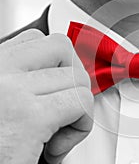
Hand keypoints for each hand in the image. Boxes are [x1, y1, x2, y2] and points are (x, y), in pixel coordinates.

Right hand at [0, 30, 93, 163]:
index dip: (56, 64)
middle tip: (63, 106)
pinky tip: (54, 148)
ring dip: (78, 109)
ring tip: (55, 133)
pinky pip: (82, 103)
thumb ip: (22, 81)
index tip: (56, 89)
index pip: (37, 39)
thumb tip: (54, 73)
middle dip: (73, 79)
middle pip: (62, 48)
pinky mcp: (30, 118)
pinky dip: (81, 126)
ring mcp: (13, 91)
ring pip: (78, 78)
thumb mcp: (3, 98)